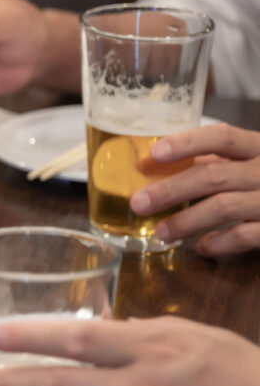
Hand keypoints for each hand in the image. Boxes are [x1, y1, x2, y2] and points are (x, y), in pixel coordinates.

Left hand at [130, 123, 259, 255]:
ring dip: (187, 221)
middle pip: (214, 175)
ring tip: (161, 233)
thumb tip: (155, 162)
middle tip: (138, 203)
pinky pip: (246, 236)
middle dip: (171, 189)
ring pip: (225, 207)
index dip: (186, 143)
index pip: (222, 137)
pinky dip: (220, 243)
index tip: (153, 154)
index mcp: (259, 147)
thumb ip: (216, 160)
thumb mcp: (252, 161)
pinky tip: (202, 248)